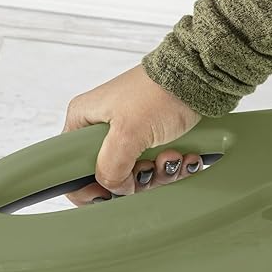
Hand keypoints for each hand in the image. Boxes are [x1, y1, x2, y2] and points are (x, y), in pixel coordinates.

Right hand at [62, 64, 202, 205]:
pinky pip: (158, 167)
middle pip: (109, 175)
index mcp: (84, 120)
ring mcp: (130, 134)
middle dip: (136, 179)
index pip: (71, 166)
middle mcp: (103, 128)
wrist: (200, 76)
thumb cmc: (160, 92)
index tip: (110, 195)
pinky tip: (184, 157)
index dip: (88, 187)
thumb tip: (115, 189)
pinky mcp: (153, 138)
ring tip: (172, 157)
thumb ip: (111, 168)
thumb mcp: (127, 133)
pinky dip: (173, 167)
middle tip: (150, 168)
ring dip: (160, 173)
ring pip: (137, 174)